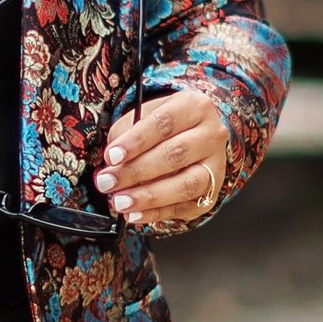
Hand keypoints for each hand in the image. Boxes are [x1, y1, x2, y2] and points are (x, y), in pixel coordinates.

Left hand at [94, 86, 227, 232]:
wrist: (195, 138)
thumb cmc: (164, 127)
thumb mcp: (146, 115)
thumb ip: (127, 131)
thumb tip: (111, 161)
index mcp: (195, 107)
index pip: (164, 123)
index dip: (136, 141)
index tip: (111, 156)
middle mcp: (211, 135)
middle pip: (175, 154)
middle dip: (136, 171)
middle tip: (107, 182)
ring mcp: (215, 167)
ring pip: (186, 185)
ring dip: (148, 197)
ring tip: (120, 202)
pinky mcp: (211, 194)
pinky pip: (185, 208)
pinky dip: (156, 213)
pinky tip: (135, 214)